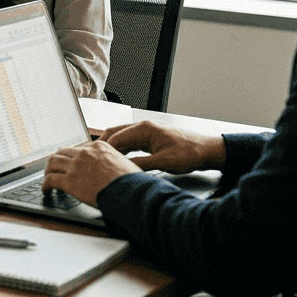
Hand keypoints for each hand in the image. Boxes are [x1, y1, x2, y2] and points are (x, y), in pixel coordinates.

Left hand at [41, 140, 141, 206]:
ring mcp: (76, 166)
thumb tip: (110, 168)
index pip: (78, 148)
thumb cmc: (131, 182)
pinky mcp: (69, 181)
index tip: (70, 162)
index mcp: (99, 146)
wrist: (129, 192)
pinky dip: (45, 184)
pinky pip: (50, 179)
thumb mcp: (124, 163)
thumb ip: (112, 161)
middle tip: (55, 168)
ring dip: (48, 170)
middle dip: (57, 160)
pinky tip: (46, 189)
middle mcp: (85, 153)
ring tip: (48, 177)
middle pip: (62, 152)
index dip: (71, 156)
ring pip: (52, 163)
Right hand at [98, 120, 226, 173]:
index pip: (115, 137)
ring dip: (111, 148)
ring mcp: (146, 132)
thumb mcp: (163, 162)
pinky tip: (117, 159)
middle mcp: (143, 127)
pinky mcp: (150, 139)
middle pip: (114, 133)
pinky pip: (130, 143)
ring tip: (100, 159)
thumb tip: (123, 168)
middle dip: (101, 145)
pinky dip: (121, 150)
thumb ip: (141, 164)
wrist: (207, 151)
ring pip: (121, 138)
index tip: (93, 158)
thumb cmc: (190, 153)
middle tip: (90, 157)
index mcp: (144, 129)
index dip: (102, 149)